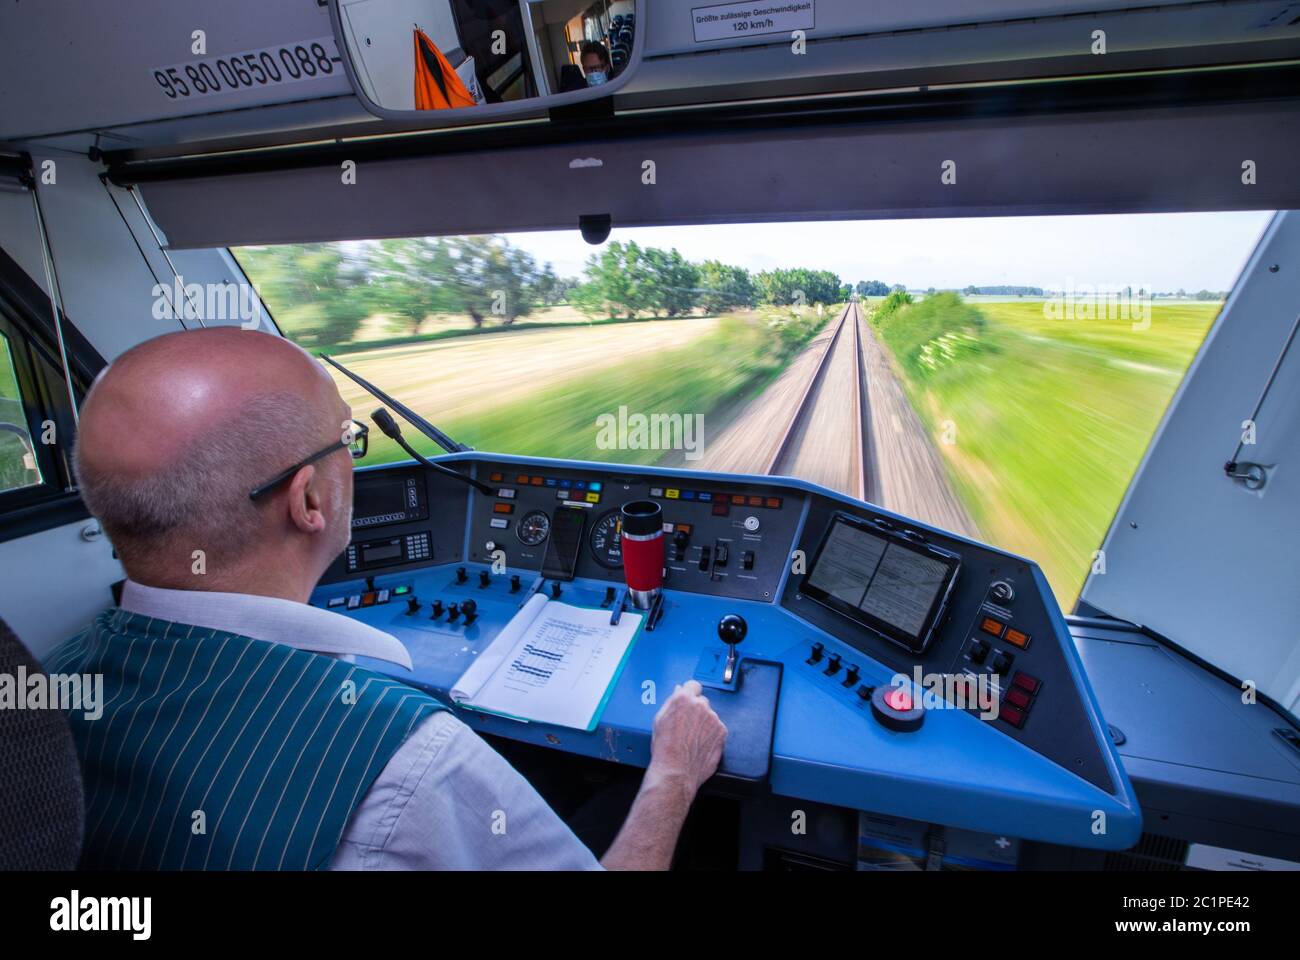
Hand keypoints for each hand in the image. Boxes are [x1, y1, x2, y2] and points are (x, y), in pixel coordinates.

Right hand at [646, 680, 726, 799]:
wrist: (676, 771)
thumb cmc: (664, 749)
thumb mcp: (659, 720)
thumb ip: (671, 702)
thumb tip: (679, 691)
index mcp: (683, 699)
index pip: (693, 685)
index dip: (690, 694)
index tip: (689, 700)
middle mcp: (700, 705)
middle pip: (702, 702)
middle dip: (696, 710)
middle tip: (687, 726)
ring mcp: (713, 719)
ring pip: (710, 716)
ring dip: (704, 724)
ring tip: (692, 739)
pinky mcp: (722, 732)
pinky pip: (717, 729)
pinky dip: (711, 735)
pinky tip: (700, 744)